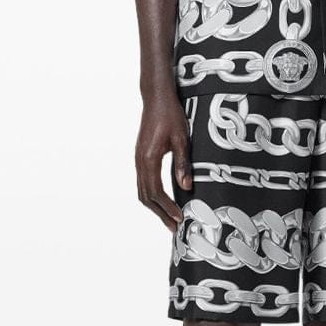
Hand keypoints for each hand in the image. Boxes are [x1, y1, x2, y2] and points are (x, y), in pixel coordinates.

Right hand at [135, 93, 191, 231]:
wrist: (156, 98)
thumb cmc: (170, 115)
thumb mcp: (182, 139)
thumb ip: (183, 163)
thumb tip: (186, 187)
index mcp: (149, 158)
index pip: (156, 191)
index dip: (168, 207)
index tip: (180, 217)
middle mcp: (140, 162)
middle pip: (146, 196)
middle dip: (160, 214)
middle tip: (174, 227)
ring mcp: (139, 160)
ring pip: (142, 191)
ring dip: (155, 207)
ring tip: (169, 218)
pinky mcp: (141, 157)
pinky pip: (143, 182)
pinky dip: (152, 196)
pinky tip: (162, 200)